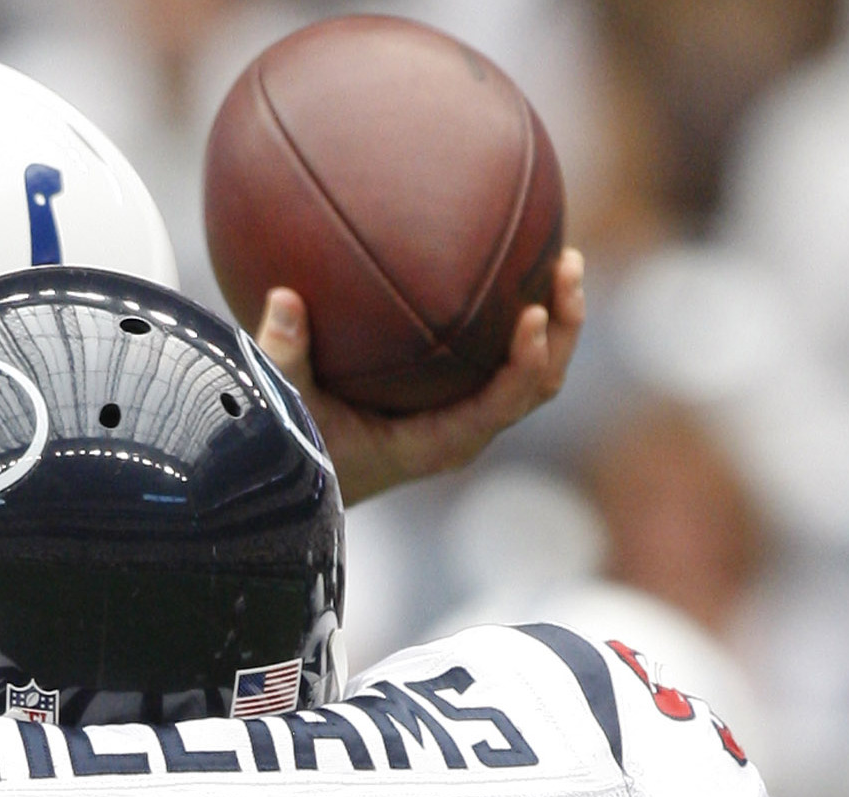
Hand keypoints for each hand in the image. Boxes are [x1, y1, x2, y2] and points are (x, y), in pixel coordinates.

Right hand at [253, 247, 584, 508]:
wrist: (302, 485)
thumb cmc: (295, 452)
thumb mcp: (283, 407)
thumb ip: (284, 358)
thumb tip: (283, 296)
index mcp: (438, 443)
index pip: (503, 403)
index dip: (528, 360)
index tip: (533, 313)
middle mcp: (463, 432)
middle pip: (538, 383)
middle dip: (563, 327)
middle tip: (565, 263)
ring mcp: (464, 417)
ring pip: (531, 373)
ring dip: (556, 320)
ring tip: (561, 259)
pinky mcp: (455, 400)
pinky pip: (502, 361)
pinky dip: (516, 321)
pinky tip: (512, 267)